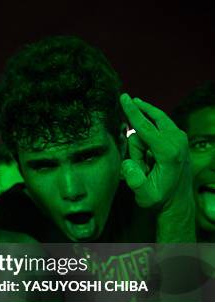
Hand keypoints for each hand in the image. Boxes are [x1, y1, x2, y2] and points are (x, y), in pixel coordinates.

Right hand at [120, 93, 191, 209]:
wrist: (177, 201)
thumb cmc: (158, 199)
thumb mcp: (145, 196)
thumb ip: (136, 182)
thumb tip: (127, 165)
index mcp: (169, 152)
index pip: (145, 126)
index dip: (132, 112)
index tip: (124, 96)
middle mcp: (177, 140)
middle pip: (147, 123)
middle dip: (137, 141)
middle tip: (142, 162)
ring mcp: (180, 137)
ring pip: (151, 126)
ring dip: (142, 144)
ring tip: (146, 165)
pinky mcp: (179, 137)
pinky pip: (157, 127)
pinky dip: (148, 138)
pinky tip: (149, 156)